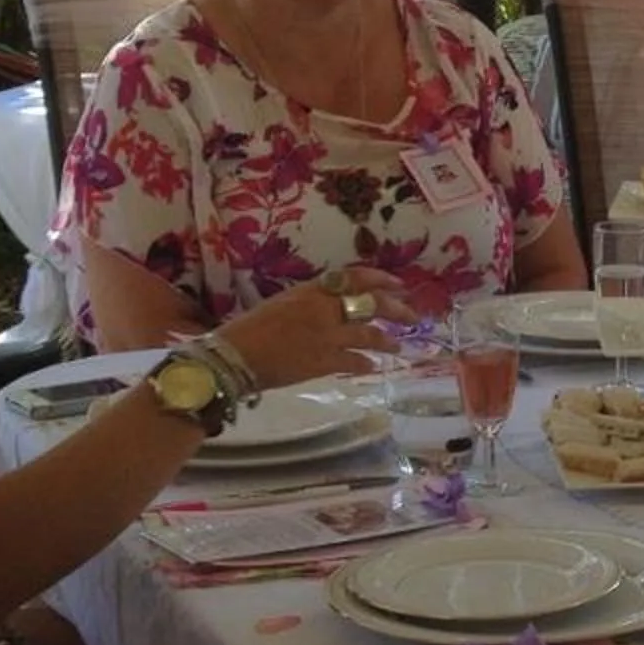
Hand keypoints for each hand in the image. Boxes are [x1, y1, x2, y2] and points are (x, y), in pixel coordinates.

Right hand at [218, 266, 414, 389]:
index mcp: (311, 290)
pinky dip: (365, 364)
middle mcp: (323, 309)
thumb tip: (333, 304)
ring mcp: (325, 336)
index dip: (381, 279)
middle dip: (397, 309)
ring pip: (369, 334)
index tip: (398, 284)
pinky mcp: (322, 362)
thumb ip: (310, 301)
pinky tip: (371, 367)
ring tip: (398, 346)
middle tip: (413, 316)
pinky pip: (354, 362)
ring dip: (387, 340)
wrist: (231, 357)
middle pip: (371, 303)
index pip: (354, 278)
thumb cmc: (248, 329)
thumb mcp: (282, 303)